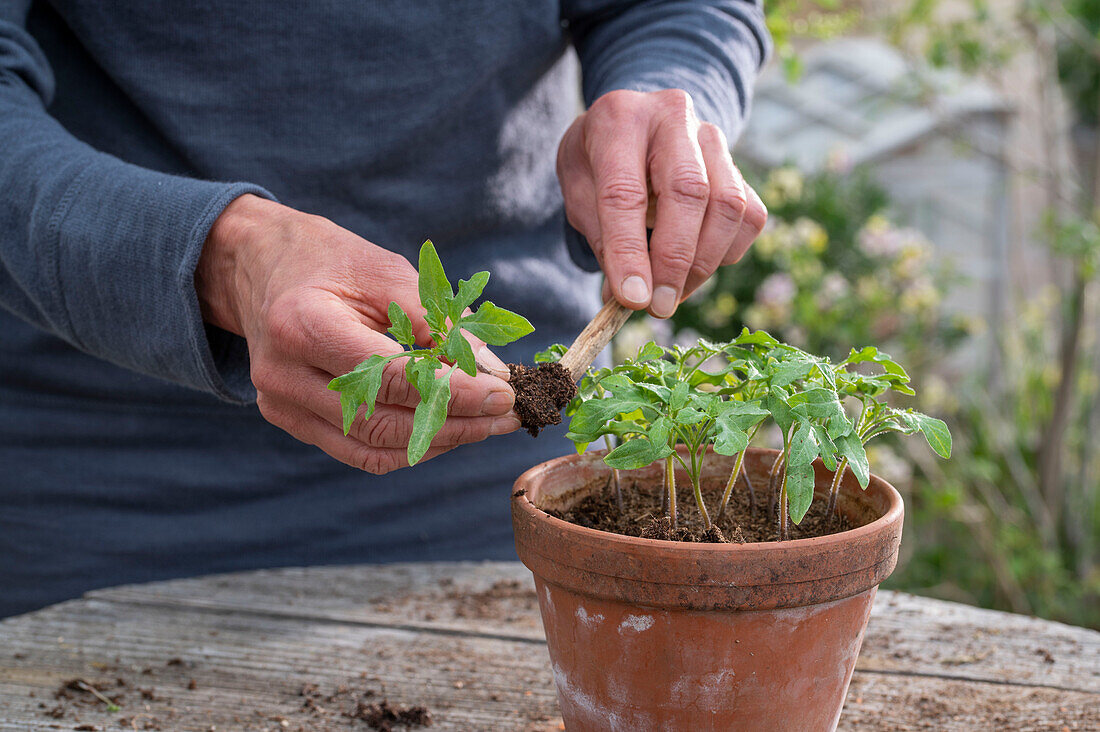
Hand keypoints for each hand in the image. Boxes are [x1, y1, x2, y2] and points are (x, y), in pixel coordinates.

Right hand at [195, 194, 518, 473]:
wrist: (261, 267)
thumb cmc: (328, 261)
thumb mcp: (385, 270)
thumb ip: (437, 321)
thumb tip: (491, 370)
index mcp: (301, 325)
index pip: (390, 377)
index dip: (453, 392)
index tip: (504, 393)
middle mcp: (284, 375)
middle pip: (383, 422)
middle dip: (457, 424)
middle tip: (509, 415)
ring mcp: (283, 405)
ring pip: (374, 447)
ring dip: (440, 440)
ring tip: (488, 423)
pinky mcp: (291, 420)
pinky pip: (360, 449)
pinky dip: (410, 443)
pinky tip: (448, 427)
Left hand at [557, 89, 767, 316]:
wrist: (634, 126)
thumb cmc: (599, 163)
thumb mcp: (579, 192)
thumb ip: (602, 239)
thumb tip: (630, 298)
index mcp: (620, 120)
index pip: (625, 192)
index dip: (629, 251)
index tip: (632, 299)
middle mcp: (673, 117)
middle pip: (688, 192)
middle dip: (675, 259)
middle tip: (659, 305)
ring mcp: (714, 138)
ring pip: (729, 205)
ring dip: (703, 263)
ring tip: (672, 293)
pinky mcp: (739, 164)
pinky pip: (749, 216)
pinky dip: (726, 253)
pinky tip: (695, 268)